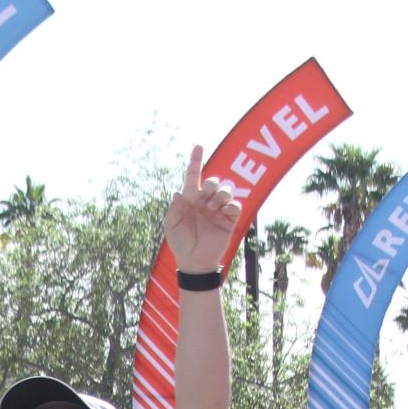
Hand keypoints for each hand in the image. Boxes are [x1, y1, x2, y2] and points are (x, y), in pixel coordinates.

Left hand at [163, 144, 240, 273]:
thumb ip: (174, 208)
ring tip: (215, 206)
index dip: (195, 161)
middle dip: (211, 184)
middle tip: (207, 198)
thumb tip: (178, 192)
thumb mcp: (171, 225)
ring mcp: (218, 210)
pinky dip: (232, 205)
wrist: (194, 262)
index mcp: (190, 199)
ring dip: (221, 194)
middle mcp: (205, 201)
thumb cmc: (180, 242)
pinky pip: (236, 206)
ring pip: (226, 190)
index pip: (193, 177)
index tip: (198, 146)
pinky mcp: (229, 220)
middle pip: (212, 181)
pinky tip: (225, 211)